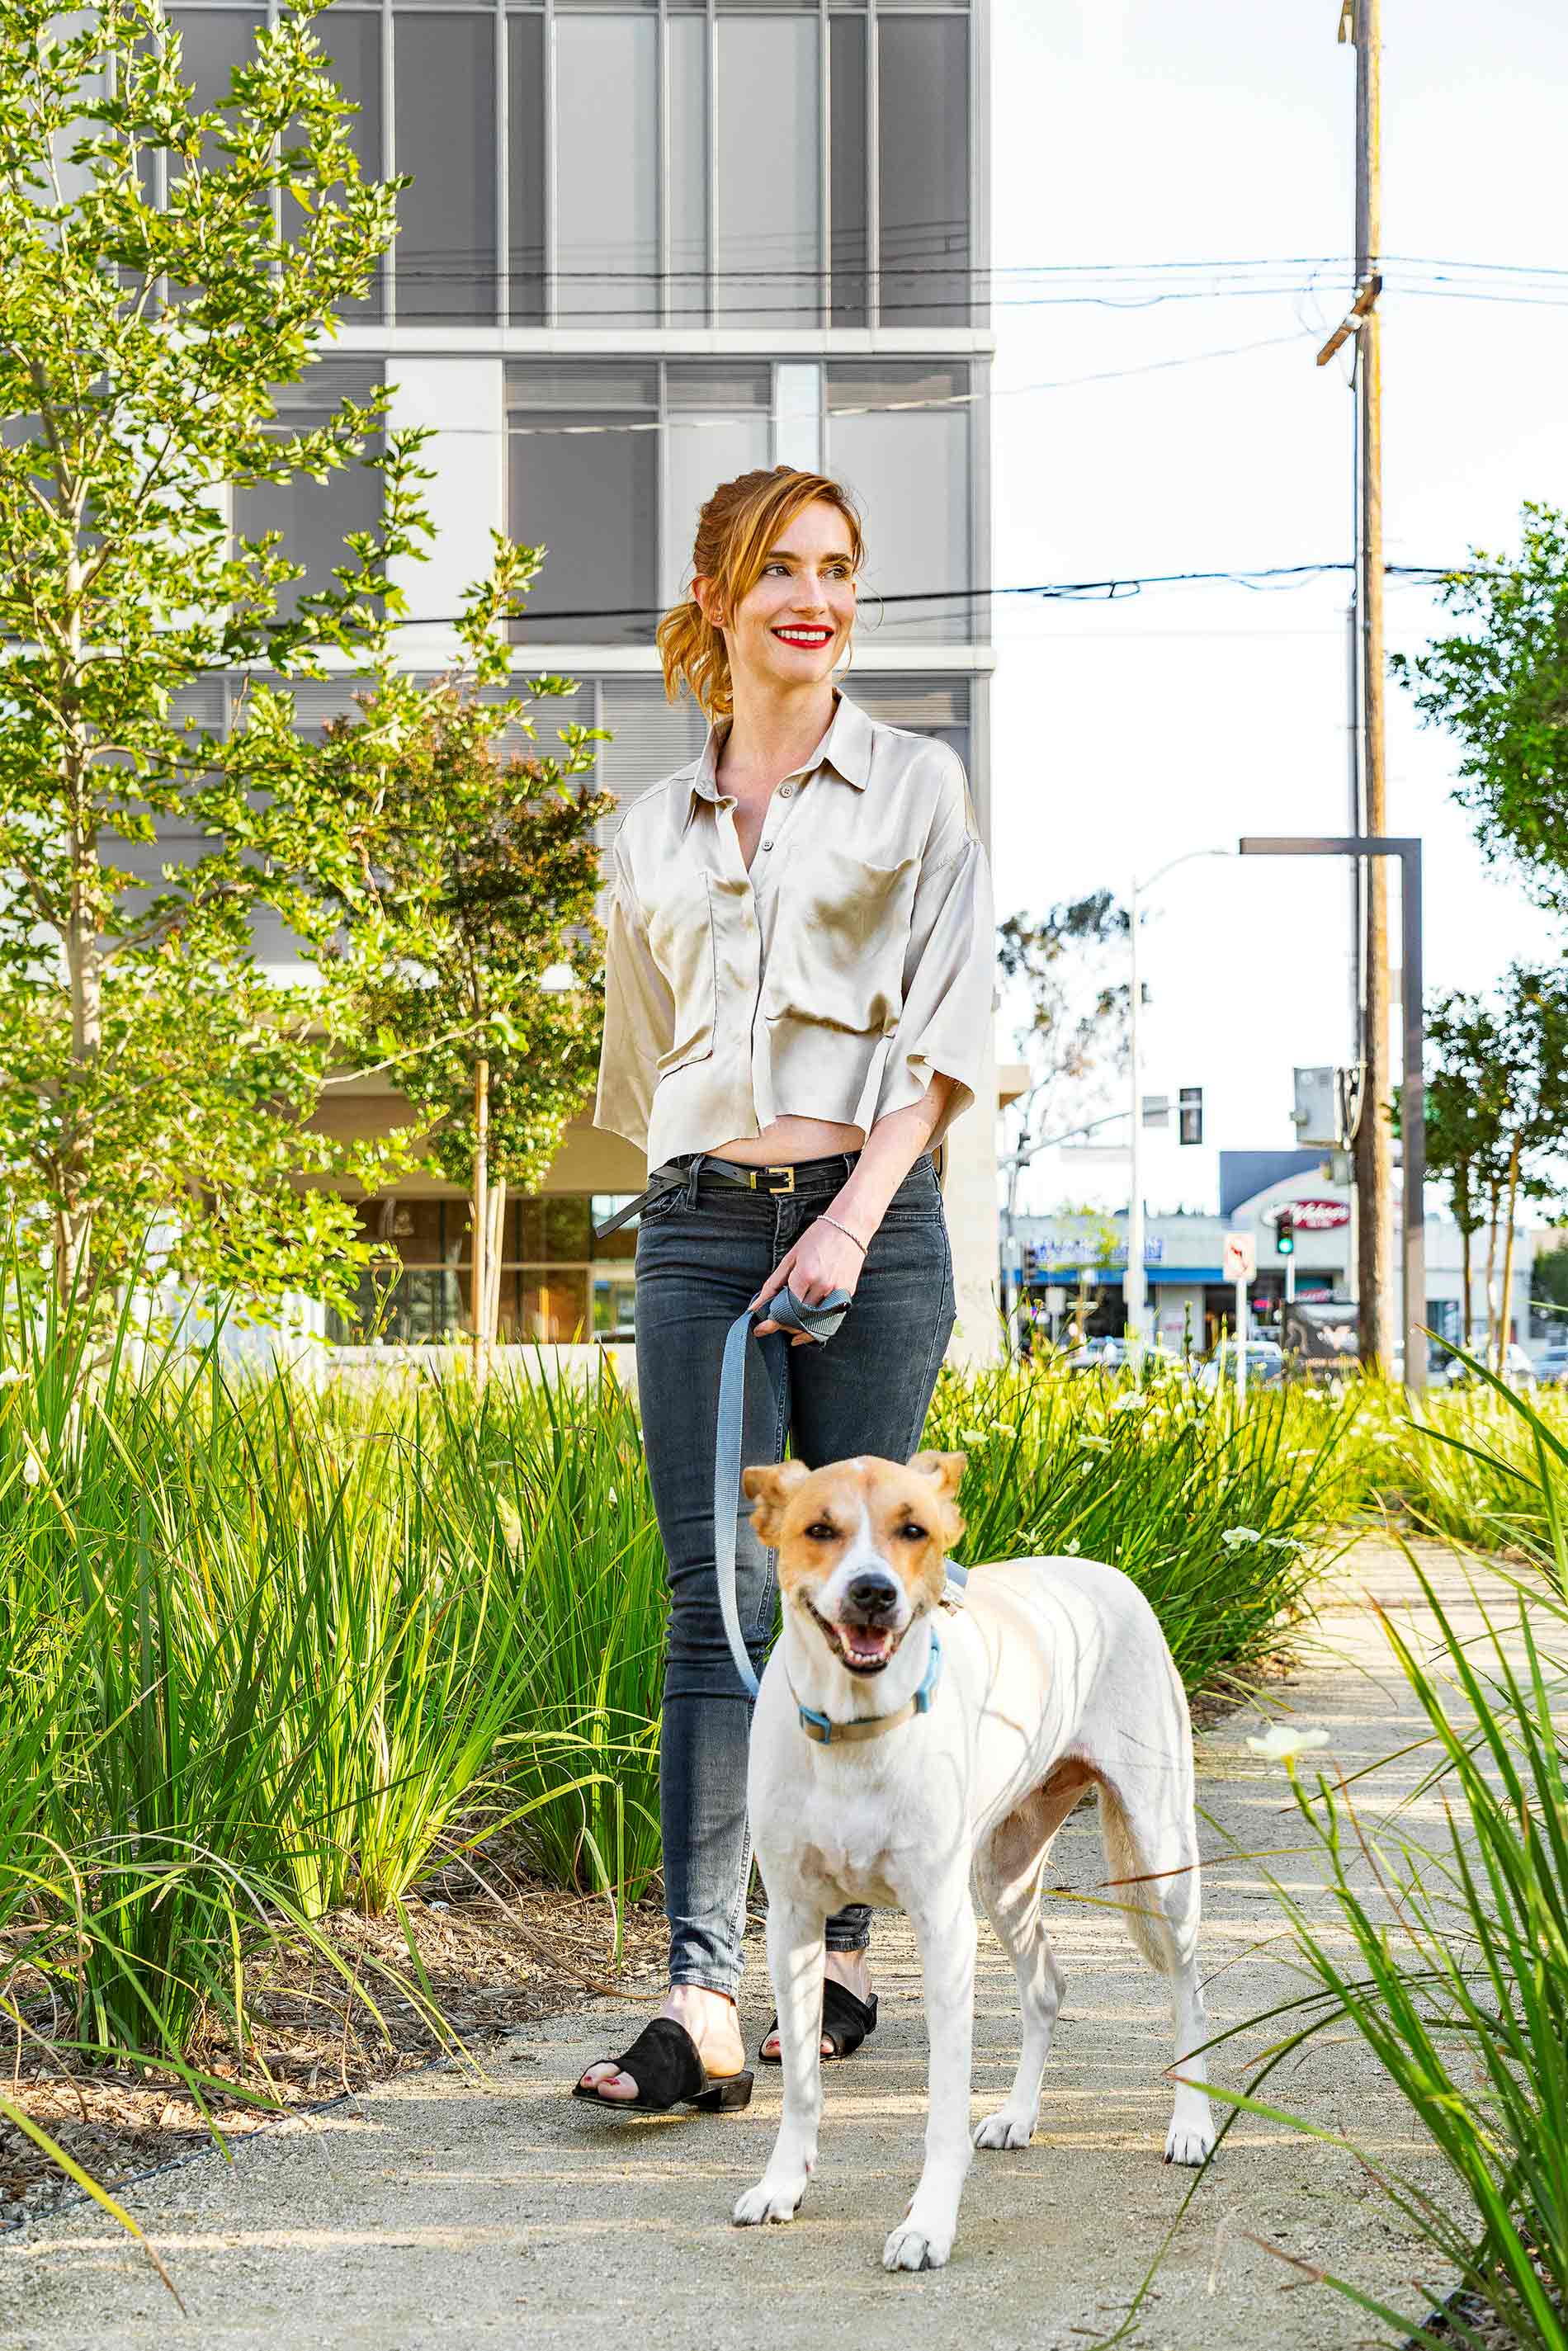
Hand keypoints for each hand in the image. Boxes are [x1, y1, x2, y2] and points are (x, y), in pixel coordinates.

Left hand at [750, 1216, 868, 1342]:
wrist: (849, 1226)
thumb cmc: (817, 1237)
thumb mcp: (790, 1258)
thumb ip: (773, 1284)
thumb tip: (756, 1306)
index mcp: (805, 1275)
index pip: (785, 1308)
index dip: (773, 1319)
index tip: (761, 1328)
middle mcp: (822, 1286)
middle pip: (800, 1318)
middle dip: (785, 1325)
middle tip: (774, 1325)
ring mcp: (837, 1291)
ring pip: (816, 1322)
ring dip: (800, 1328)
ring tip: (789, 1330)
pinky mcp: (848, 1294)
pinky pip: (831, 1319)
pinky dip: (818, 1327)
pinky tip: (808, 1330)